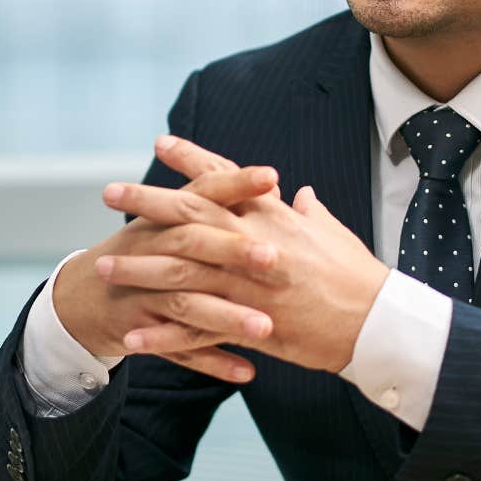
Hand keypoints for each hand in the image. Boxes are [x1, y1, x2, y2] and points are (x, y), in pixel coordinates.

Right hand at [51, 142, 285, 382]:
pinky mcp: (139, 330)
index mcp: (165, 218)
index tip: (271, 175)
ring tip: (266, 328)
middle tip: (273, 257)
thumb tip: (280, 189)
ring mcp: (142, 292)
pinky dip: (212, 361)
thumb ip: (226, 206)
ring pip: (187, 303)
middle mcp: (151, 249)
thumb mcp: (173, 222)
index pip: (202, 192)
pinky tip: (246, 371)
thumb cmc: (142, 253)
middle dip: (232, 250)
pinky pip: (178, 348)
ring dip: (227, 316)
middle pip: (192, 244)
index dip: (234, 183)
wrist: (85, 297)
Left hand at [99, 136, 391, 373]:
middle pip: (190, 215)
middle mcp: (255, 243)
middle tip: (109, 193)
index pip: (226, 177)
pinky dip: (164, 335)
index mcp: (274, 217)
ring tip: (102, 269)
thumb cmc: (357, 276)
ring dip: (139, 270)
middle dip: (146, 202)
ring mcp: (249, 284)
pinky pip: (197, 330)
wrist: (378, 324)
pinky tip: (132, 338)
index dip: (192, 158)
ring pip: (182, 271)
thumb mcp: (333, 233)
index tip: (160, 142)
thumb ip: (309, 213)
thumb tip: (301, 194)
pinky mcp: (250, 324)